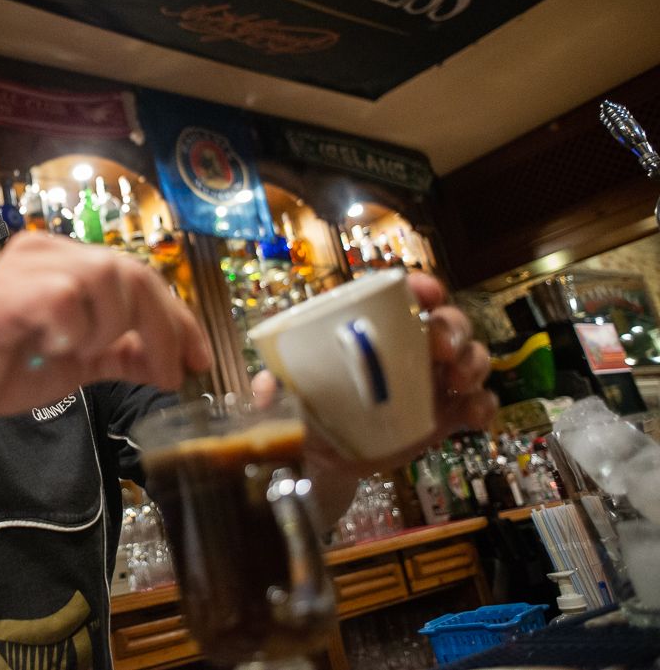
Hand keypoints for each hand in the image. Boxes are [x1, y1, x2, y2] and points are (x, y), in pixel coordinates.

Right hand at [0, 231, 212, 435]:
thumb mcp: (73, 364)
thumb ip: (117, 354)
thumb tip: (166, 360)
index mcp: (60, 262)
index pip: (137, 276)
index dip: (177, 318)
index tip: (199, 360)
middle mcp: (44, 252)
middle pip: (132, 272)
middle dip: (163, 327)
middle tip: (172, 374)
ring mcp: (23, 267)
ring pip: (107, 279)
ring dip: (112, 328)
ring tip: (83, 355)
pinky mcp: (6, 293)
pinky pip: (67, 298)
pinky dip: (74, 331)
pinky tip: (53, 348)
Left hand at [250, 272, 495, 516]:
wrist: (329, 460)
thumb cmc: (314, 409)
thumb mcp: (291, 393)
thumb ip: (276, 385)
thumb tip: (263, 388)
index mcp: (378, 330)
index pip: (405, 296)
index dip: (421, 287)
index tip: (426, 292)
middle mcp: (413, 349)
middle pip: (449, 322)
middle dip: (453, 327)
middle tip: (441, 348)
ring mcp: (435, 382)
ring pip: (472, 356)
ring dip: (474, 362)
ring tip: (458, 380)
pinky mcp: (448, 415)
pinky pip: (479, 403)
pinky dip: (484, 406)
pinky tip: (474, 418)